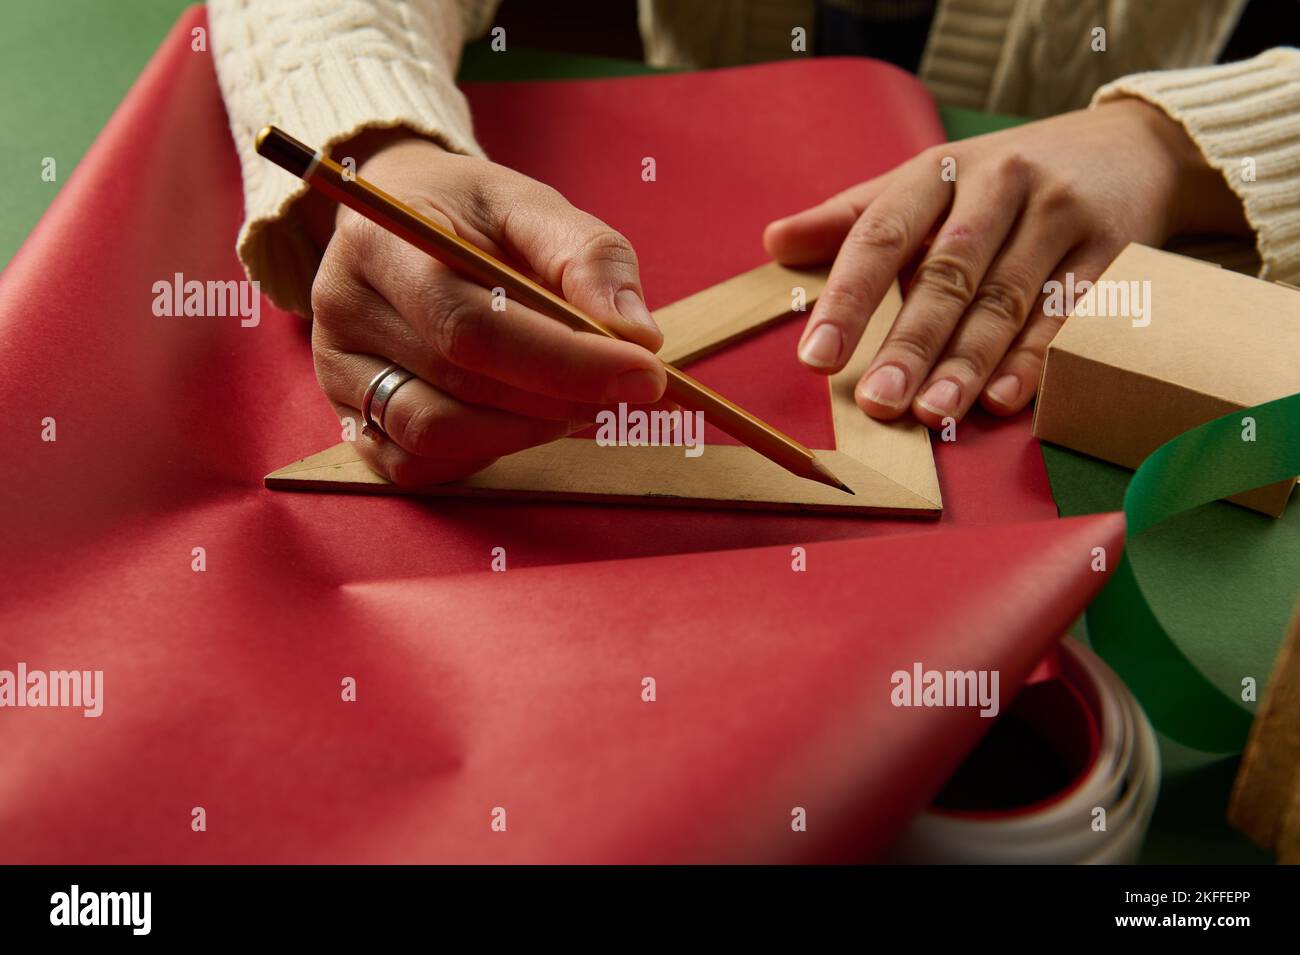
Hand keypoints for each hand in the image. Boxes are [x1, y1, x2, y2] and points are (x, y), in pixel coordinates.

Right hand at [306, 130, 664, 484]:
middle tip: (627, 391)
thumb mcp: (533, 205)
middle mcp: (341, 308)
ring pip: (437, 433)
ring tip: (572, 402)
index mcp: (380, 241)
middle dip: (561, 396)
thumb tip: (638, 337)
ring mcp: (335, 372)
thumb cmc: (471, 216)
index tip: (644, 373)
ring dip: (524, 431)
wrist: (402, 221)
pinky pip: (416, 466)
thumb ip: (589, 258)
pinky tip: (516, 419)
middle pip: (461, 382)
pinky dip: (481, 454)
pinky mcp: (348, 420)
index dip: (564, 360)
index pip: (474, 324)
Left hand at [764, 99, 1247, 426]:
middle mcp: (999, 185)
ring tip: (931, 413)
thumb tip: (773, 242)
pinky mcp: (1110, 248)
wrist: (1125, 148)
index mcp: (938, 171)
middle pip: (947, 274)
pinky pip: (1066, 313)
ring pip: (1006, 300)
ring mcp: (1058, 215)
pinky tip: (1002, 399)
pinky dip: (1033, 360)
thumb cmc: (998, 180)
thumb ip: (851, 218)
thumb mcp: (924, 183)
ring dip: (967, 363)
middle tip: (878, 403)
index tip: (816, 357)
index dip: (847, 299)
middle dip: (910, 344)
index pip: (881, 235)